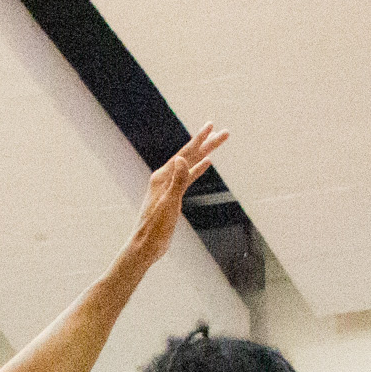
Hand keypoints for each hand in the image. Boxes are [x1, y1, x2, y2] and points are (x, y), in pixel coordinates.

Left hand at [124, 122, 227, 268]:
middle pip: (189, 156)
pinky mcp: (172, 196)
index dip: (199, 139)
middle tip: (224, 133)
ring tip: (216, 144)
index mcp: (163, 176)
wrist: (146, 245)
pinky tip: (206, 164)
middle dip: (207, 144)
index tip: (212, 126)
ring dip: (204, 154)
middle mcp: (165, 177)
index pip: (185, 153)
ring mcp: (168, 186)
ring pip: (190, 165)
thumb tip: (181, 159)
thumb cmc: (156, 227)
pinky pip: (188, 177)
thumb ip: (177, 181)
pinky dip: (197, 169)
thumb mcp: (169, 203)